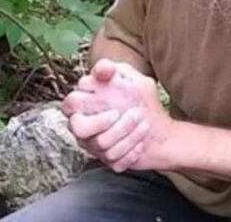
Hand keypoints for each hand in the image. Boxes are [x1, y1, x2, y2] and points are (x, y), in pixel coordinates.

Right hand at [61, 59, 175, 171]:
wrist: (161, 127)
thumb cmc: (139, 100)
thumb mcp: (130, 79)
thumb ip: (114, 70)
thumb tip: (102, 68)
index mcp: (84, 107)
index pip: (70, 105)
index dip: (86, 102)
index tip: (109, 96)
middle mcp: (85, 129)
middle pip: (79, 129)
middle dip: (102, 121)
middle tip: (123, 113)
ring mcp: (95, 147)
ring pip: (101, 145)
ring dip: (126, 133)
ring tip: (143, 123)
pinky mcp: (110, 162)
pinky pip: (114, 161)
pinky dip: (131, 151)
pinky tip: (142, 142)